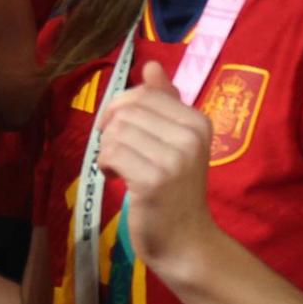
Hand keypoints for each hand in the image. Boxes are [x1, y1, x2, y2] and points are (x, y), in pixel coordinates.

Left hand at [96, 60, 225, 277]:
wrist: (186, 239)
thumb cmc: (175, 189)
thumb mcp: (175, 141)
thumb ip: (164, 103)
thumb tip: (151, 64)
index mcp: (197, 121)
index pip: (142, 94)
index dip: (119, 109)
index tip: (121, 132)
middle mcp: (190, 136)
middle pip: (125, 111)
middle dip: (110, 131)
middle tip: (118, 154)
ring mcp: (174, 159)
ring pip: (115, 133)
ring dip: (107, 151)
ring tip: (121, 169)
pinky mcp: (154, 181)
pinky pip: (111, 155)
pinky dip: (105, 166)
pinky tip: (117, 179)